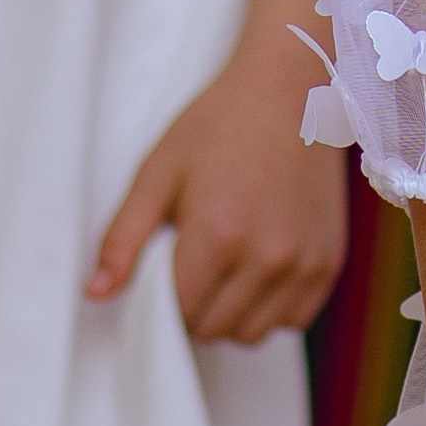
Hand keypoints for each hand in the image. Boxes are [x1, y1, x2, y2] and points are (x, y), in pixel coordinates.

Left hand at [87, 41, 347, 342]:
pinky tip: (260, 267)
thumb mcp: (158, 171)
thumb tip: (96, 293)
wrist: (292, 91)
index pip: (178, 312)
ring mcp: (305, 263)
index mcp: (219, 235)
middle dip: (194, 307)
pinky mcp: (329, 262)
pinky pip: (292, 319)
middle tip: (195, 260)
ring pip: (252, 333)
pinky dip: (270, 307)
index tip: (165, 265)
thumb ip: (123, 238)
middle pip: (213, 330)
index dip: (162, 295)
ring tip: (227, 265)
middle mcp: (267, 257)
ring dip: (231, 314)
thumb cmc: (219, 125)